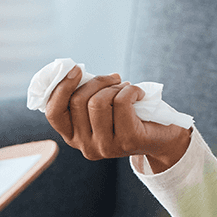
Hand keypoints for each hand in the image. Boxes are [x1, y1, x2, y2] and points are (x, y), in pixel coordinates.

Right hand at [43, 66, 191, 172]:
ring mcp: (106, 147)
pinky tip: (139, 94)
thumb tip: (70, 70)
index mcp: (73, 137)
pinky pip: (121, 102)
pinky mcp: (127, 141)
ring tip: (125, 88)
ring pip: (98, 101)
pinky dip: (131, 89)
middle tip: (113, 79)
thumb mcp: (98, 108)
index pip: (54, 113)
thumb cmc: (127, 116)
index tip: (76, 69)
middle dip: (97, 81)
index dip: (61, 87)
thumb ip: (82, 96)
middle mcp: (85, 146)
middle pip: (78, 101)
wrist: (163, 138)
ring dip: (114, 87)